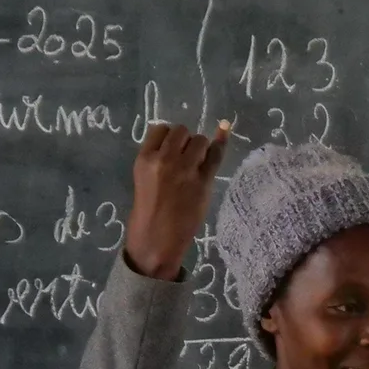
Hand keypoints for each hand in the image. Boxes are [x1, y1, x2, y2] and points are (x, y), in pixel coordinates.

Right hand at [124, 121, 231, 278]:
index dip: (170, 136)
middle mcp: (164, 159)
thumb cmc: (149, 213)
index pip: (160, 129)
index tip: (173, 148)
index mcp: (145, 159)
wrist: (157, 239)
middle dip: (185, 140)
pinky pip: (215, 154)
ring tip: (198, 165)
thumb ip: (156, 161)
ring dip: (201, 147)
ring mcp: (185, 169)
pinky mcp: (203, 181)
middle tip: (186, 159)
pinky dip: (220, 143)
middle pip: (181, 131)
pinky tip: (224, 132)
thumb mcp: (144, 179)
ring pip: (199, 140)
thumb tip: (176, 145)